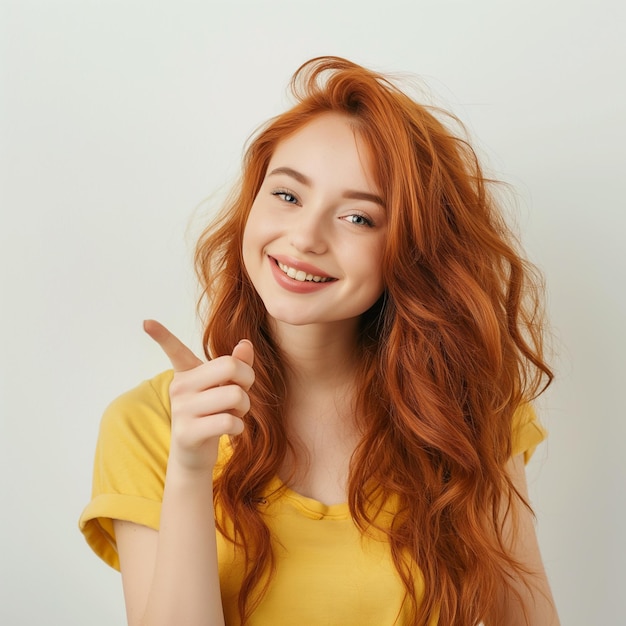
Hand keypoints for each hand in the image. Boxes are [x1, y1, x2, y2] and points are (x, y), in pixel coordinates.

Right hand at [143, 319, 254, 471]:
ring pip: (235, 395)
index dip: (161, 335)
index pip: (173, 350)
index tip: (146, 321)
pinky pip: (229, 421)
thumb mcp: (224, 388)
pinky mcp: (188, 432)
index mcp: (187, 373)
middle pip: (229, 366)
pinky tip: (232, 430)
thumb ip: (236, 366)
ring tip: (236, 413)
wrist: (195, 456)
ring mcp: (181, 409)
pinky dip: (239, 426)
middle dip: (248, 379)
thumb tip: (245, 344)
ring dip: (245, 407)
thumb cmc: (213, 415)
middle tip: (243, 391)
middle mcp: (180, 387)